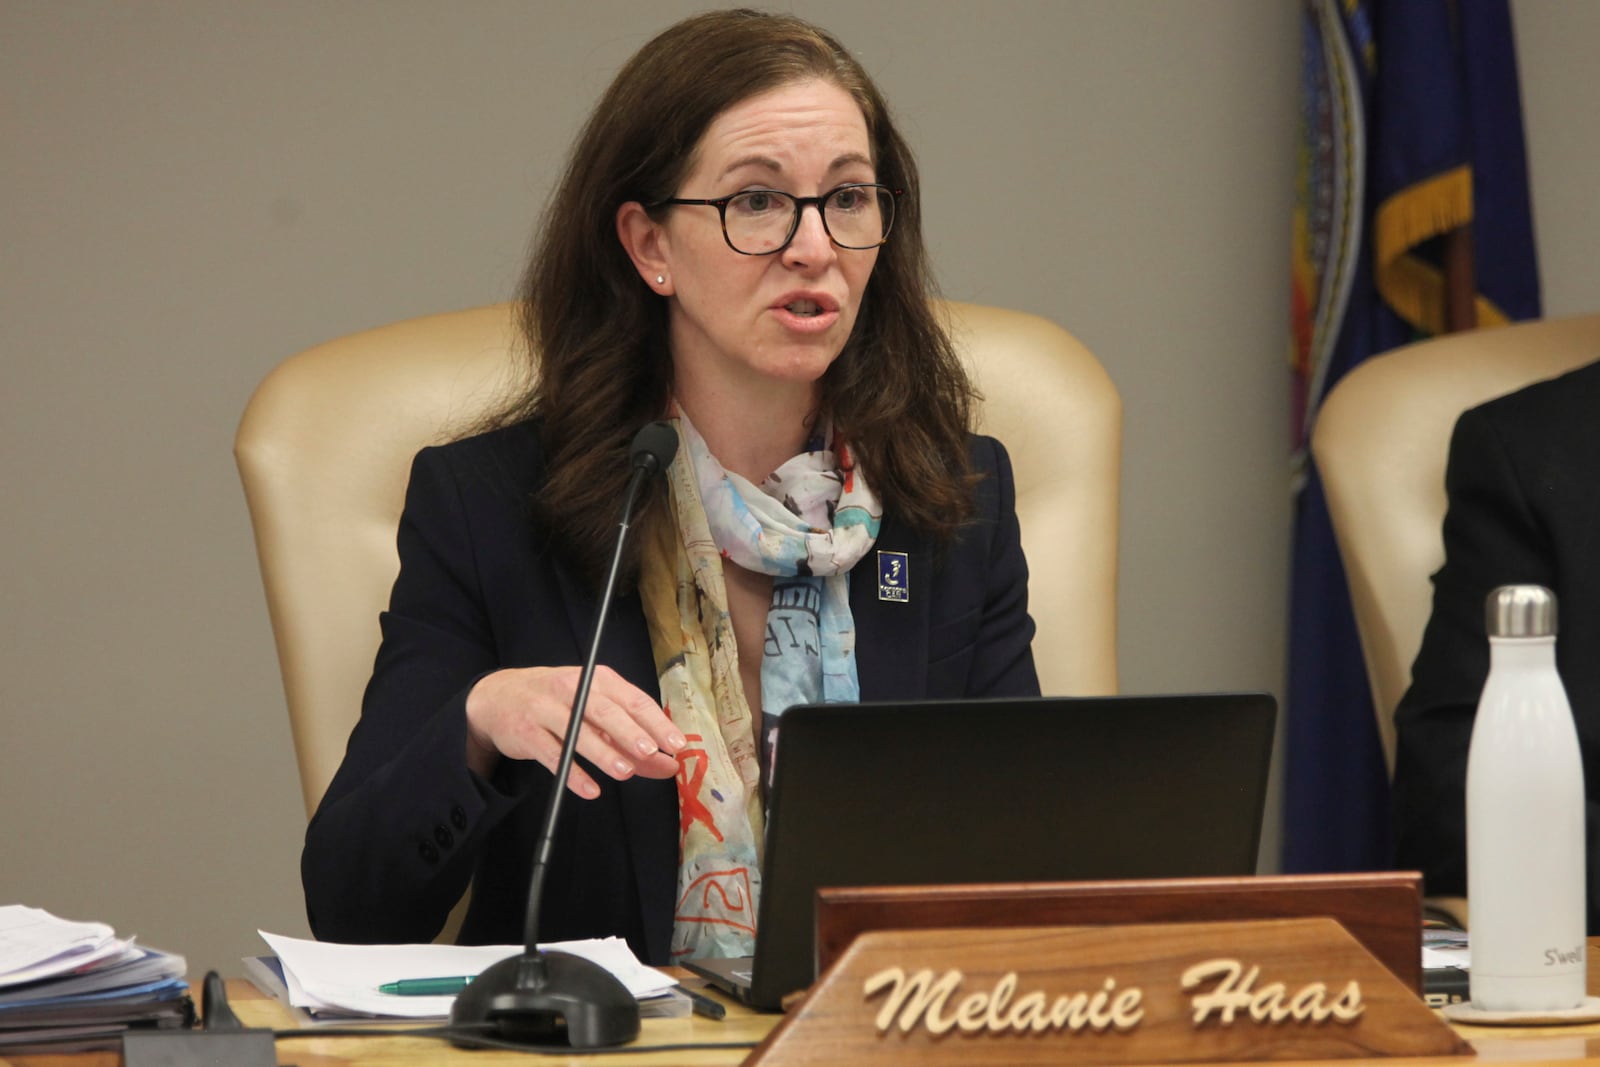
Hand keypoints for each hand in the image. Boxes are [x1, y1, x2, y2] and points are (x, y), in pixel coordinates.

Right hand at [464, 666, 683, 797]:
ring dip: (603, 752)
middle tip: (651, 752)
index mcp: (597, 679)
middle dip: (630, 732)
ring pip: (578, 731)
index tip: (676, 743)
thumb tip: (667, 765)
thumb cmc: (559, 702)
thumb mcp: (595, 709)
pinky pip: (552, 755)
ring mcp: (546, 709)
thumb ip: (631, 737)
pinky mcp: (526, 732)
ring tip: (625, 771)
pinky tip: (591, 789)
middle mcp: (572, 688)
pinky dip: (573, 774)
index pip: (632, 699)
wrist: (498, 697)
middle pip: (605, 711)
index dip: (655, 721)